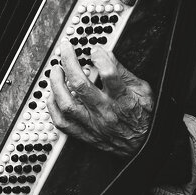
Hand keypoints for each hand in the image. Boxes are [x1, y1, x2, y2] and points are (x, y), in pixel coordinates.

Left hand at [46, 38, 153, 157]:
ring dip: (57, 84)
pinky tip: (53, 94)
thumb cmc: (142, 116)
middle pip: (80, 85)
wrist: (142, 146)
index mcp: (123, 99)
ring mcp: (93, 124)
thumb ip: (124, 72)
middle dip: (69, 62)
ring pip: (67, 104)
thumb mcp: (142, 90)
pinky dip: (53, 107)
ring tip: (56, 70)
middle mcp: (105, 111)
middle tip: (66, 49)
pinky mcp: (84, 134)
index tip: (94, 49)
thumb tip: (106, 53)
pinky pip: (62, 122)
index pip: (108, 74)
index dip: (99, 57)